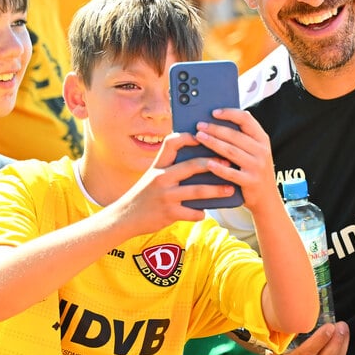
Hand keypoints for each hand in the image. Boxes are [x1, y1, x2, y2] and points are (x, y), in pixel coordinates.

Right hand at [111, 133, 235, 233]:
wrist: (124, 217)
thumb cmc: (143, 195)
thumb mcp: (151, 176)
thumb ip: (170, 168)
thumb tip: (198, 162)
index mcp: (157, 165)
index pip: (172, 142)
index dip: (189, 137)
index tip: (204, 136)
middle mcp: (161, 177)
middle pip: (192, 166)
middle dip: (213, 164)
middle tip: (230, 163)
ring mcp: (166, 196)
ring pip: (197, 191)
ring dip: (216, 190)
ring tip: (230, 189)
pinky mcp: (169, 214)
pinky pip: (192, 212)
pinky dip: (200, 213)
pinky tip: (205, 212)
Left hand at [192, 108, 279, 211]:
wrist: (266, 198)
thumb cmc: (254, 170)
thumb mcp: (255, 151)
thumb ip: (244, 136)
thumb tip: (221, 119)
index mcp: (262, 139)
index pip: (246, 119)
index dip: (229, 113)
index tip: (213, 112)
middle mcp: (262, 151)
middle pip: (235, 135)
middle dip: (215, 128)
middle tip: (199, 125)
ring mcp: (257, 166)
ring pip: (231, 151)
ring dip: (213, 143)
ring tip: (199, 137)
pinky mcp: (251, 181)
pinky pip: (232, 173)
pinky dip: (219, 168)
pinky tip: (208, 163)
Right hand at [268, 322, 349, 354]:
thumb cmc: (282, 344)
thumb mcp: (281, 338)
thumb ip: (291, 328)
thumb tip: (307, 308)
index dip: (320, 340)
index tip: (329, 326)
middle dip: (336, 342)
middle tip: (340, 326)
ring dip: (341, 347)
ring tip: (343, 330)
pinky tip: (340, 343)